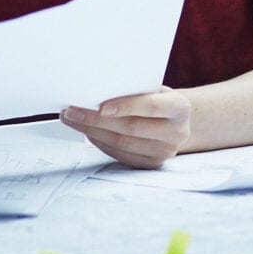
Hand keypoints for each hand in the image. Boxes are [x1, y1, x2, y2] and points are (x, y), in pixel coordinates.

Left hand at [61, 88, 192, 168]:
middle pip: (131, 128)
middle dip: (96, 119)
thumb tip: (97, 90)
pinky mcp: (151, 164)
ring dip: (92, 131)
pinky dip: (100, 143)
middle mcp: (176, 132)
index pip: (151, 106)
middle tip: (72, 111)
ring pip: (122, 143)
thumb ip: (135, 90)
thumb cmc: (160, 99)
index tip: (101, 106)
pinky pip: (120, 155)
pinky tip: (88, 132)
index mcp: (180, 107)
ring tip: (73, 120)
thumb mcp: (156, 89)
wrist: (177, 121)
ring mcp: (164, 152)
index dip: (126, 106)